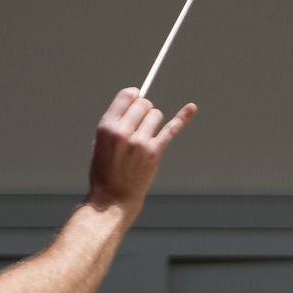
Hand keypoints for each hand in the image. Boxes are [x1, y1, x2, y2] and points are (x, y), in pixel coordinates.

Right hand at [87, 87, 195, 213]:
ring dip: (152, 120)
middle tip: (138, 123)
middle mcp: (124, 132)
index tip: (136, 98)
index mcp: (107, 127)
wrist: (113, 197)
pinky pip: (171, 129)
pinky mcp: (154, 151)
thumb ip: (115, 122)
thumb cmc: (105, 170)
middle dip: (142, 109)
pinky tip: (192, 108)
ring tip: (144, 135)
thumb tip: (134, 101)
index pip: (126, 96)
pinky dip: (183, 117)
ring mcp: (141, 142)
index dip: (133, 95)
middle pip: (143, 103)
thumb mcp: (100, 141)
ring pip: (155, 114)